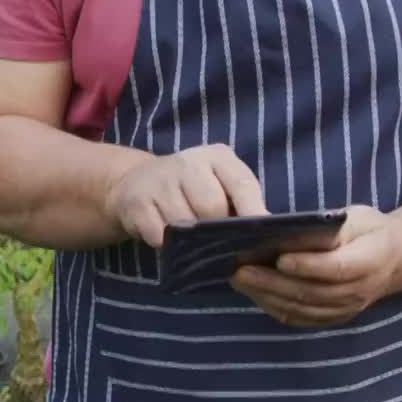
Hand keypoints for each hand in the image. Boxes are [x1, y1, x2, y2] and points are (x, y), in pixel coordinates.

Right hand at [103, 143, 269, 247]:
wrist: (136, 182)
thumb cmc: (192, 188)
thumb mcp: (220, 184)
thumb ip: (242, 202)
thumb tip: (266, 231)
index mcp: (217, 157)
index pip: (241, 184)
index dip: (253, 211)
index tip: (260, 236)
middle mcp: (188, 162)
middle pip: (212, 207)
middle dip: (215, 229)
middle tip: (214, 239)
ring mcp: (159, 180)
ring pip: (184, 224)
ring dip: (189, 240)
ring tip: (189, 238)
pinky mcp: (136, 202)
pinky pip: (159, 235)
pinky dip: (166, 244)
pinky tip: (167, 237)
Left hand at [229, 205, 401, 327]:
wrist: (395, 261)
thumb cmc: (368, 231)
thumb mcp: (356, 218)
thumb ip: (330, 227)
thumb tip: (290, 231)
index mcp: (371, 260)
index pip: (336, 267)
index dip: (308, 265)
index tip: (279, 258)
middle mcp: (361, 290)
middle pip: (313, 292)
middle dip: (273, 282)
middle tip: (241, 270)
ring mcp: (348, 309)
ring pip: (304, 309)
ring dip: (268, 296)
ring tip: (239, 280)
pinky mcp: (335, 318)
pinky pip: (303, 318)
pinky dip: (276, 307)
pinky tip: (254, 294)